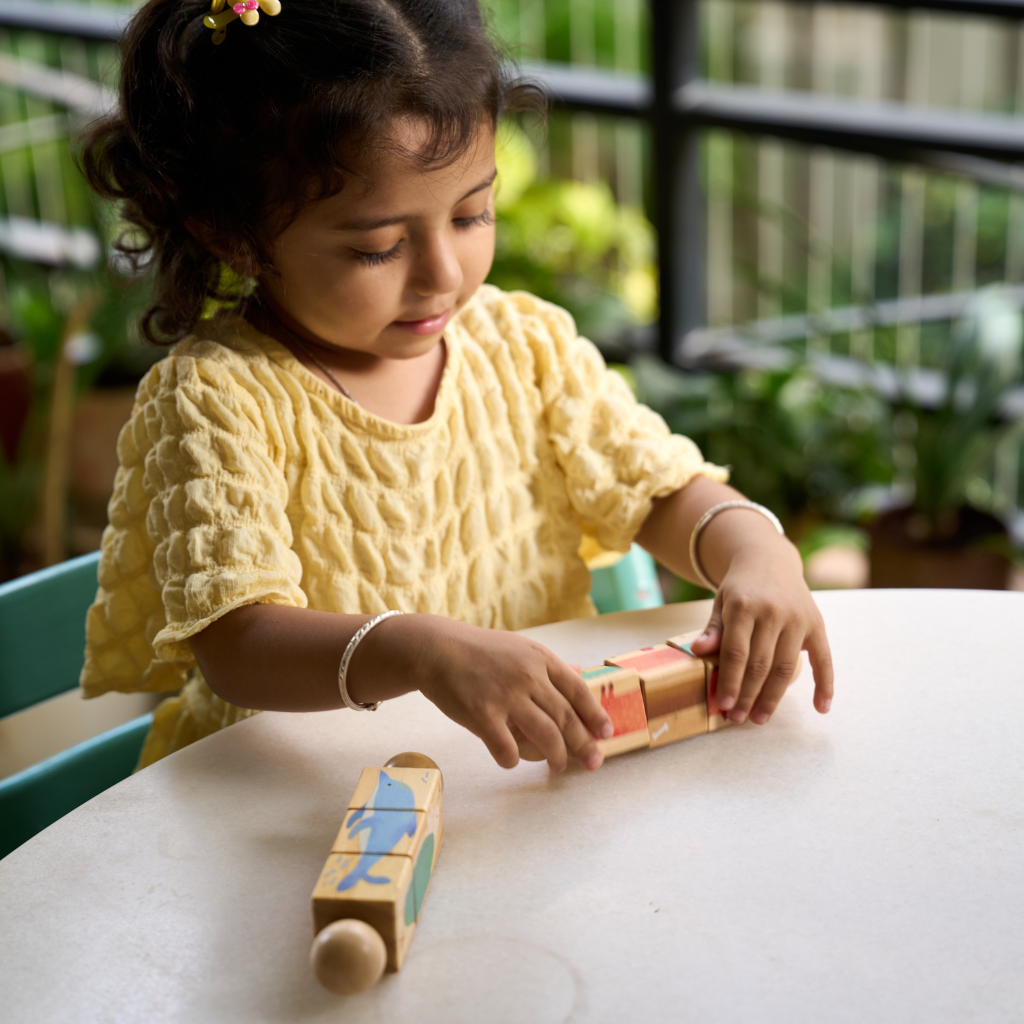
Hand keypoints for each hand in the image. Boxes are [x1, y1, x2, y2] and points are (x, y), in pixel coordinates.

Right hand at [406, 616, 613, 771]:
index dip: (595, 715)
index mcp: (539, 658)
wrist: (434, 649)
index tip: (606, 733)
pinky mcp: (482, 715)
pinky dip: (512, 760)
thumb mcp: (518, 647)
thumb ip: (546, 664)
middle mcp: (528, 676)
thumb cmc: (477, 651)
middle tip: (593, 762)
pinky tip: (510, 759)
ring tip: (558, 765)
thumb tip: (578, 671)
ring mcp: (506, 696)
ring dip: (556, 756)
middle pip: (566, 717)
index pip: (578, 690)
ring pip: (545, 736)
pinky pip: (507, 749)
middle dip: (583, 744)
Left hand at [688, 543, 832, 724]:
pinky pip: (824, 659)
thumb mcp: (721, 602)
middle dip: (749, 695)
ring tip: (760, 718)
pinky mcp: (817, 623)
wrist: (768, 559)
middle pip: (760, 664)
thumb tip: (697, 651)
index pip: (736, 652)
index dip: (731, 682)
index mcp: (743, 605)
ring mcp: (798, 618)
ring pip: (786, 667)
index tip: (724, 706)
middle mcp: (772, 611)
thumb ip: (713, 629)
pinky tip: (822, 708)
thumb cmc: (740, 588)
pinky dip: (825, 685)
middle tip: (739, 719)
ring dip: (773, 697)